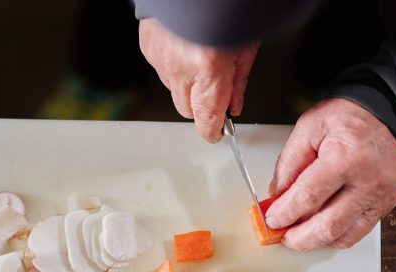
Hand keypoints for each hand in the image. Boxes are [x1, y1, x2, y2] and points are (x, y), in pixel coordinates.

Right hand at [139, 18, 258, 142]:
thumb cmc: (226, 3)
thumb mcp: (247, 44)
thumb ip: (238, 80)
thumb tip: (234, 105)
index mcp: (208, 68)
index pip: (206, 118)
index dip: (212, 130)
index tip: (217, 133)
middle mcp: (179, 67)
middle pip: (186, 109)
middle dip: (201, 106)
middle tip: (215, 92)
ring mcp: (160, 57)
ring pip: (172, 89)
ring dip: (186, 83)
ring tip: (201, 58)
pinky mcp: (148, 46)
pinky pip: (161, 67)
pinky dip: (173, 63)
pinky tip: (185, 47)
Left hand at [266, 98, 395, 250]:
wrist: (392, 116)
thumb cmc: (352, 117)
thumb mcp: (310, 126)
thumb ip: (290, 161)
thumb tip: (276, 194)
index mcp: (346, 158)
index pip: (307, 197)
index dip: (284, 213)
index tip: (271, 218)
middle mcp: (367, 181)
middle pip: (327, 226)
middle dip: (298, 238)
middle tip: (281, 235)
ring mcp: (380, 196)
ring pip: (342, 236)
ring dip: (314, 242)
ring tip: (297, 236)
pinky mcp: (386, 205)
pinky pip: (357, 234)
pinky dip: (334, 239)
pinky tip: (319, 233)